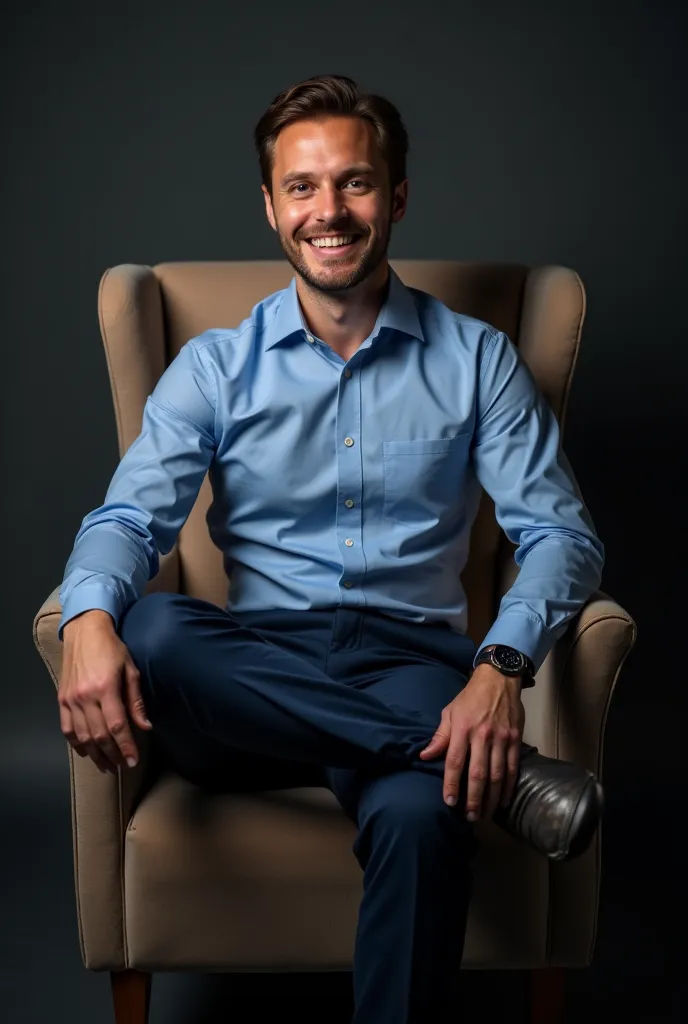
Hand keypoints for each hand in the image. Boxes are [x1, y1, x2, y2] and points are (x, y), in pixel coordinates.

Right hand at [58, 611, 152, 773]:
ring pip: (82, 736)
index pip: (117, 726)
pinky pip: (67, 728)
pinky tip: (86, 752)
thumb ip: (136, 701)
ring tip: (106, 766)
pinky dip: (76, 743)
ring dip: (95, 755)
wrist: (85, 631)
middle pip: (99, 735)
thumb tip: (146, 726)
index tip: (133, 761)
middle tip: (122, 767)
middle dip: (112, 755)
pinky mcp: (62, 699)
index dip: (126, 746)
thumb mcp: (131, 670)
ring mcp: (71, 699)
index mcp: (106, 688)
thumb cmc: (112, 648)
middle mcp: (85, 696)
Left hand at [419, 666, 524, 820]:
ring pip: (497, 774)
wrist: (498, 679)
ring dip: (491, 798)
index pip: (454, 762)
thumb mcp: (449, 712)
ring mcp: (501, 738)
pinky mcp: (515, 739)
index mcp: (462, 729)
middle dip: (473, 798)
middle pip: (477, 773)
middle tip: (470, 817)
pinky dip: (509, 786)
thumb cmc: (470, 698)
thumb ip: (440, 736)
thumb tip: (425, 756)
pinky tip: (503, 800)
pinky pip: (512, 767)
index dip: (451, 784)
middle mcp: (482, 735)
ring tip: (485, 814)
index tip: (449, 801)